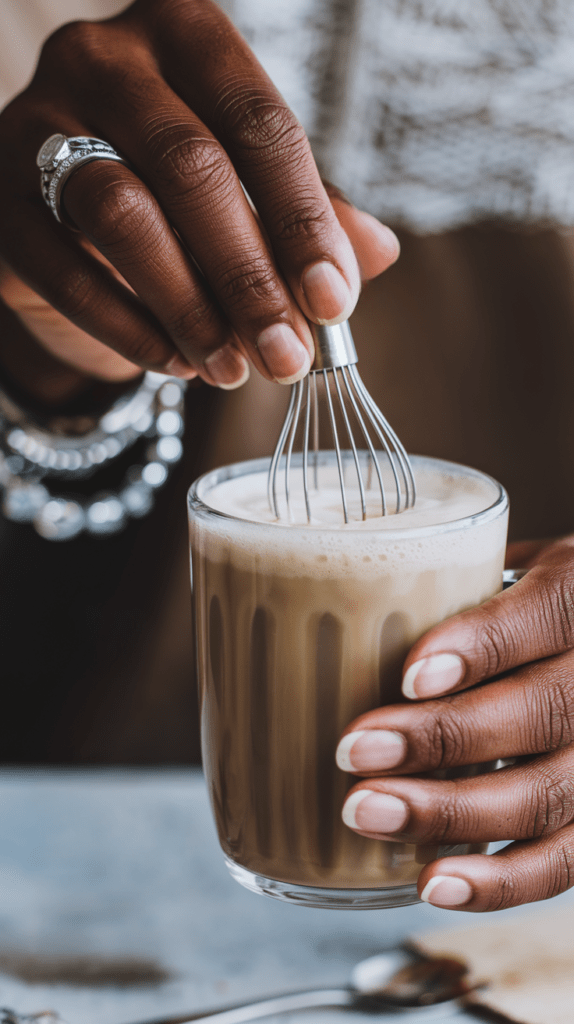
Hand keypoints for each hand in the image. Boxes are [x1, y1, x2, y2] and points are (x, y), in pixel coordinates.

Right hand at [0, 0, 398, 390]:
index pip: (260, 122)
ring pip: (122, 214)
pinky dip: (126, 327)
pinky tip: (174, 363)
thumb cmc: (176, 197)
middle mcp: (106, 58)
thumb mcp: (251, 192)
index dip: (302, 219)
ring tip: (232, 370)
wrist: (68, 221)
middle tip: (288, 356)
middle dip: (249, 277)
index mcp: (187, 36)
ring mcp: (38, 122)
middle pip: (192, 168)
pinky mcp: (0, 197)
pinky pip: (64, 269)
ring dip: (189, 307)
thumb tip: (379, 254)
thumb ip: (310, 214)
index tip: (332, 302)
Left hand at [335, 536, 573, 911]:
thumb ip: (454, 580)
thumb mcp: (510, 566)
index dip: (480, 649)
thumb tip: (342, 593)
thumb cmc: (529, 603)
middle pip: (543, 713)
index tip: (409, 676)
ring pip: (548, 796)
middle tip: (355, 749)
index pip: (544, 617)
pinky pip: (563, 862)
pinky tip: (432, 882)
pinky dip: (498, 882)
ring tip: (367, 812)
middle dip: (443, 738)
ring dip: (451, 813)